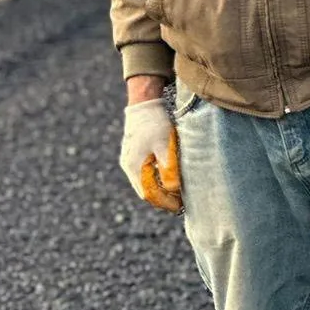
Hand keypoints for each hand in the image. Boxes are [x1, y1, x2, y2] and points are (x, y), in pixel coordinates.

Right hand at [120, 99, 181, 214]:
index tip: (180, 206)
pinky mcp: (133, 155)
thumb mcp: (165, 144)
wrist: (144, 104)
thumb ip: (168, 167)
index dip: (165, 203)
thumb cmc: (155, 123)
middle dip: (162, 199)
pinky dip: (155, 181)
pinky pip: (144, 175)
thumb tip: (173, 188)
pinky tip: (168, 179)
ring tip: (177, 193)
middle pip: (145, 192)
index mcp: (134, 166)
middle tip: (180, 203)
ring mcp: (129, 160)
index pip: (149, 194)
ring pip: (144, 184)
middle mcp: (128, 166)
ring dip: (159, 191)